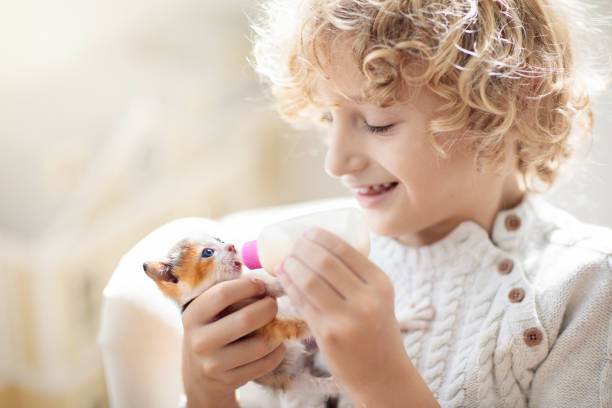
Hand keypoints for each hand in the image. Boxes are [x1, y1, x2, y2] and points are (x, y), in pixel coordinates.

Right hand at [181, 277, 286, 407]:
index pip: (223, 294)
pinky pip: (266, 363)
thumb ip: (230, 294)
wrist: (198, 374)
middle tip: (273, 304)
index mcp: (193, 316)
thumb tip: (266, 280)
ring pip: (261, 344)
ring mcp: (214, 364)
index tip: (261, 286)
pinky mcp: (230, 380)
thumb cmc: (211, 329)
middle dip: (268, 308)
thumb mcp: (209, 310)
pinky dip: (278, 350)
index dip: (248, 286)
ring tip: (276, 324)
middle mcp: (200, 341)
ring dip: (277, 331)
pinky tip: (276, 342)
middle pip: (246, 320)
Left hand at [276, 228, 437, 406]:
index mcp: (380, 284)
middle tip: (293, 245)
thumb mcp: (378, 298)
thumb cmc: (376, 331)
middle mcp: (367, 299)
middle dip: (303, 248)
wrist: (382, 374)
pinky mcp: (328, 334)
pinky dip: (288, 285)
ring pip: (309, 281)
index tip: (307, 232)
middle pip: (324, 262)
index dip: (321, 237)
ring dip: (292, 266)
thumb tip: (320, 246)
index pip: (346, 250)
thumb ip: (357, 276)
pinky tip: (283, 277)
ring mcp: (347, 318)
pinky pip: (302, 302)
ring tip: (285, 260)